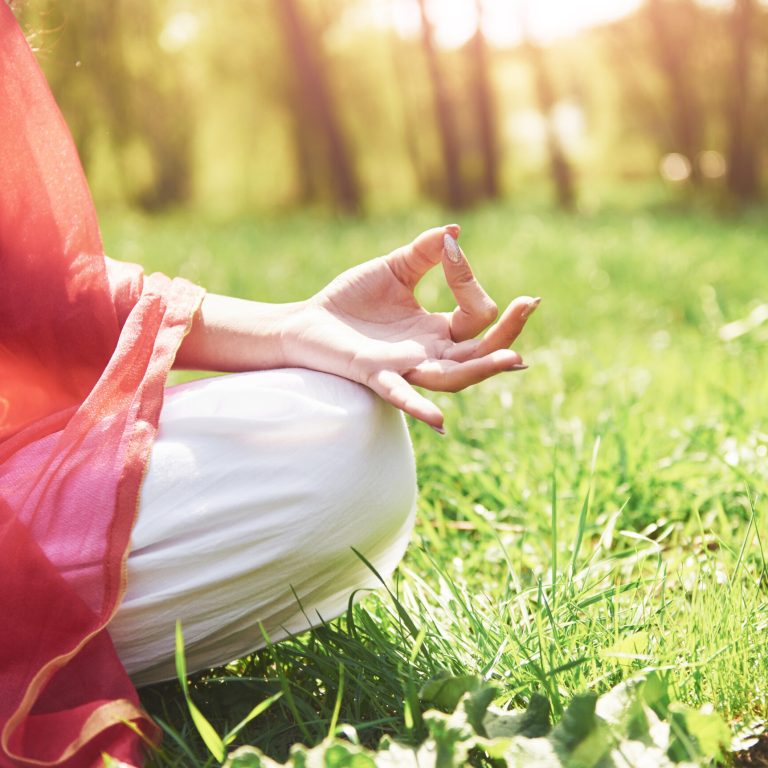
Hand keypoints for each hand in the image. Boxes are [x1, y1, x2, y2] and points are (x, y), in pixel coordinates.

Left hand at [283, 225, 539, 430]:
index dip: (469, 280)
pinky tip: (439, 422)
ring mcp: (405, 368)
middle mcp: (428, 354)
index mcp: (436, 331)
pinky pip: (401, 395)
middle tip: (530, 303)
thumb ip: (423, 253)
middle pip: (480, 352)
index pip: (476, 314)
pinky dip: (419, 408)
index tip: (450, 249)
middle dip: (508, 331)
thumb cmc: (349, 300)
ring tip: (513, 357)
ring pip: (454, 378)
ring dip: (484, 369)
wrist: (306, 322)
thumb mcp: (393, 269)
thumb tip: (454, 231)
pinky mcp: (375, 375)